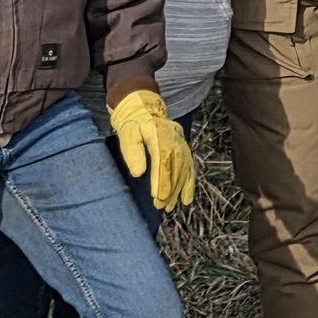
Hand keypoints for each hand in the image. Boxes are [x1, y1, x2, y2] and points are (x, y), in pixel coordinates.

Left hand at [109, 88, 195, 212]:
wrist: (144, 110)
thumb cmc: (133, 125)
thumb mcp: (127, 134)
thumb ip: (133, 152)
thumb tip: (138, 173)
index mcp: (158, 133)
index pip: (162, 158)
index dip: (162, 179)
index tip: (158, 196)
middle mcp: (174, 138)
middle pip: (175, 166)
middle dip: (169, 188)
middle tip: (161, 206)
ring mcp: (181, 143)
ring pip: (184, 169)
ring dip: (178, 190)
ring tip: (170, 207)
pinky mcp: (184, 149)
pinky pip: (190, 167)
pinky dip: (189, 184)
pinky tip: (186, 200)